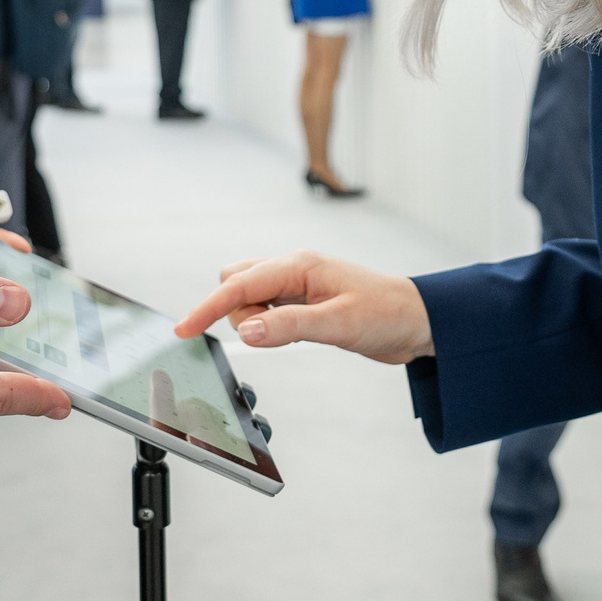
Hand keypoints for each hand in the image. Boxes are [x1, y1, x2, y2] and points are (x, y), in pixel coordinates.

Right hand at [172, 249, 434, 363]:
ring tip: (296, 334)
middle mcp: (294, 269)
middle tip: (274, 335)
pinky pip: (267, 308)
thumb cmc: (386, 314)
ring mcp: (298, 284)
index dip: (208, 308)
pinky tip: (294, 333)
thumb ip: (289, 326)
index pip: (239, 285)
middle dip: (238, 312)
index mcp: (299, 265)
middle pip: (236, 284)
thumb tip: (245, 331)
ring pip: (250, 296)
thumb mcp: (338, 324)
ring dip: (255, 319)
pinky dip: (268, 323)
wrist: (418, 319)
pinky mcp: (303, 301)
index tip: (183, 330)